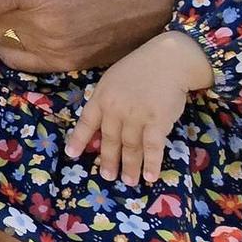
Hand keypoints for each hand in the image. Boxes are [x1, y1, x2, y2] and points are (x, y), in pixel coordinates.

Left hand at [66, 33, 211, 184]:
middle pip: (110, 139)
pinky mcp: (157, 121)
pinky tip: (150, 176)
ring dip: (129, 166)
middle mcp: (115, 109)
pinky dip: (151, 163)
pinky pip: (152, 147)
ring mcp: (135, 116)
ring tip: (127, 181)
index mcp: (101, 97)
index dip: (79, 139)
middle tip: (107, 176)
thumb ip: (107, 100)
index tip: (71, 153)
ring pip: (130, 147)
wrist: (169, 60)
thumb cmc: (141, 68)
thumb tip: (101, 123)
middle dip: (108, 160)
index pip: (87, 122)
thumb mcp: (113, 80)